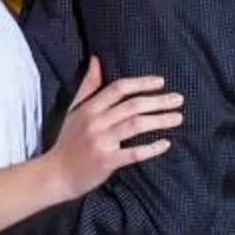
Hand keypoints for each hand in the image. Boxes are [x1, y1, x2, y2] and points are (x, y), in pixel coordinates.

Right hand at [47, 57, 183, 197]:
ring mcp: (101, 142)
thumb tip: (96, 59)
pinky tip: (165, 144)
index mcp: (89, 108)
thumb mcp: (74, 109)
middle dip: (158, 101)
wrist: (56, 174)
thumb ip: (88, 85)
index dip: (141, 83)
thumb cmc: (68, 140)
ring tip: (178, 118)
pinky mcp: (106, 161)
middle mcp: (95, 122)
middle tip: (179, 99)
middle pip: (131, 106)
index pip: (118, 89)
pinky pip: (133, 153)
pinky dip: (150, 148)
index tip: (161, 82)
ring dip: (159, 120)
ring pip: (135, 125)